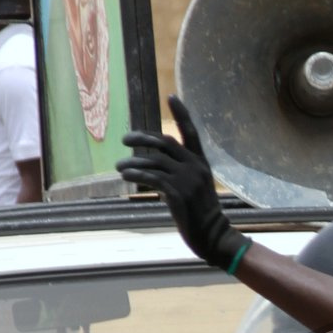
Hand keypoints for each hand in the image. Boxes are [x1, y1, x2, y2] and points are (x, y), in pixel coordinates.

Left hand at [117, 97, 246, 273]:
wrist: (213, 236)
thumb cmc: (201, 215)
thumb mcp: (194, 189)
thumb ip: (177, 175)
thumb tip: (153, 172)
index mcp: (201, 163)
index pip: (191, 132)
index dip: (181, 113)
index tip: (171, 96)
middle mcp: (195, 167)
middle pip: (165, 142)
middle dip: (142, 137)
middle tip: (125, 139)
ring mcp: (187, 180)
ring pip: (154, 161)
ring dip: (133, 162)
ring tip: (120, 167)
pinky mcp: (177, 193)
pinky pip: (152, 177)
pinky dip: (136, 174)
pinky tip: (126, 175)